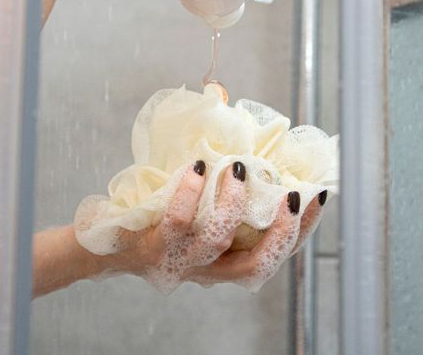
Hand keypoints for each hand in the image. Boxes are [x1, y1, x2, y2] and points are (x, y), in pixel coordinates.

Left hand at [99, 161, 326, 292]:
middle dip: (282, 232)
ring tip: (238, 169)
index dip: (300, 231)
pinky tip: (197, 167)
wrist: (105, 244)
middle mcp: (207, 270)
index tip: (317, 195)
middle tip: (292, 195)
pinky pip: (175, 223)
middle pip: (256, 265)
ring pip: (216, 243)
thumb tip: (253, 151)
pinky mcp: (150, 248)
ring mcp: (178, 262)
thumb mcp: (199, 215)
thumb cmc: (159, 220)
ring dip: (234, 204)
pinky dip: (190, 194)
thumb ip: (226, 196)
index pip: (273, 254)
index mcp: (225, 260)